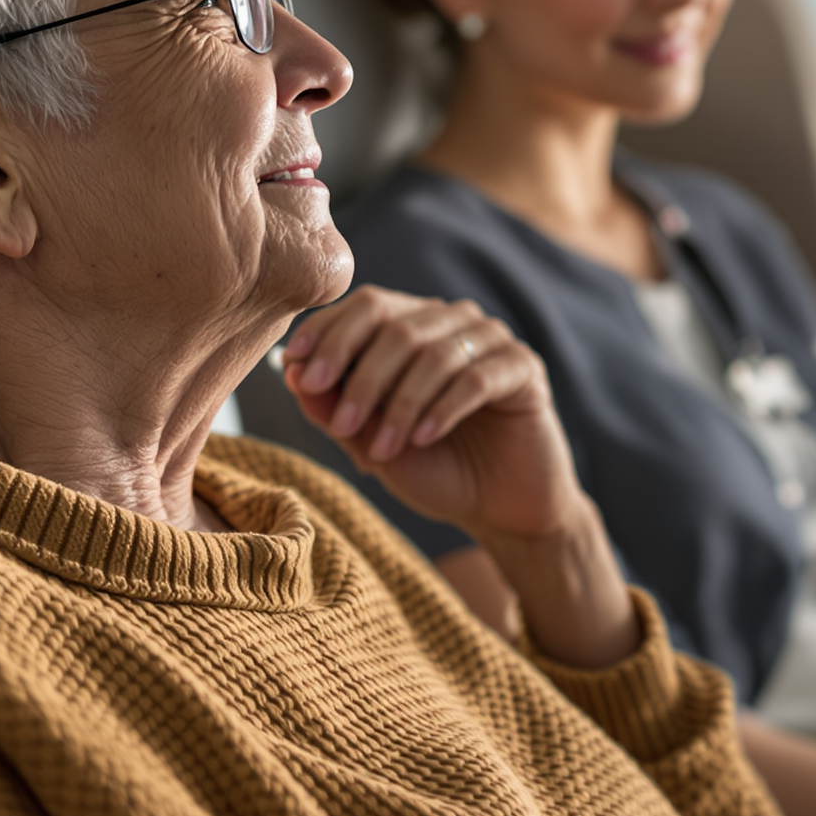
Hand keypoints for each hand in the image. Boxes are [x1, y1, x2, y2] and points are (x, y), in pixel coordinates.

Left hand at [281, 288, 579, 544]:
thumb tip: (291, 371)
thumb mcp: (370, 443)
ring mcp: (491, 340)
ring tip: (381, 451)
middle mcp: (450, 321)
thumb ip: (333, 408)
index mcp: (411, 325)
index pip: (366, 306)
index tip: (297, 369)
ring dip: (399, 404)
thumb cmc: (432, 468)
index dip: (328, 333)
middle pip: (395, 324)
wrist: (497, 509)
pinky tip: (423, 439)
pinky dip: (441, 410)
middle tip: (342, 424)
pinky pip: (475, 379)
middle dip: (360, 374)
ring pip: (433, 353)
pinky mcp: (524, 369)